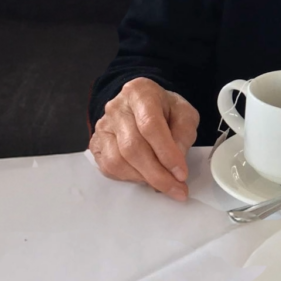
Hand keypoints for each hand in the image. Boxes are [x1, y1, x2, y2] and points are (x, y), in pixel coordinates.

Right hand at [89, 77, 199, 200]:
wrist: (144, 106)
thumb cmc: (165, 109)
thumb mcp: (184, 113)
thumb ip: (184, 133)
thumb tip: (176, 162)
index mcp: (140, 92)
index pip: (150, 125)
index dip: (167, 153)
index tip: (181, 173)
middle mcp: (116, 108)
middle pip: (133, 147)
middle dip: (157, 174)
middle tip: (177, 188)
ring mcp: (103, 126)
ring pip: (118, 161)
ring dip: (144, 178)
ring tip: (164, 183)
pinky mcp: (96, 143)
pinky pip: (109, 168)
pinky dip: (130, 178)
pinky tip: (146, 177)